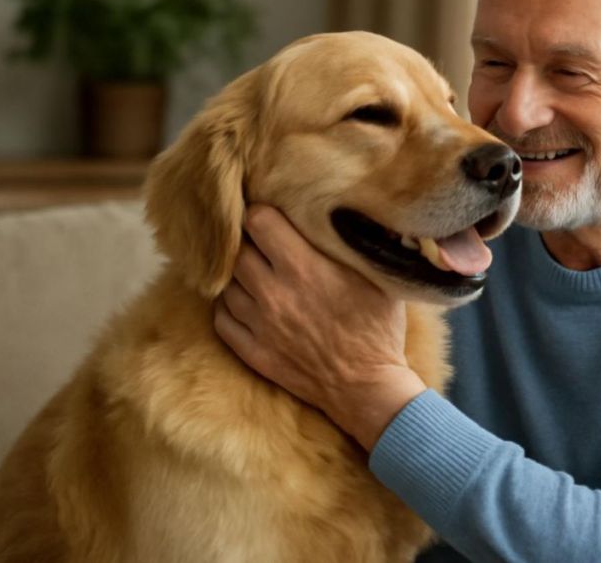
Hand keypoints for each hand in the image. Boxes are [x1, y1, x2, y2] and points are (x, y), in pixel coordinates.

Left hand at [213, 204, 425, 449]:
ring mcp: (258, 324)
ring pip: (227, 283)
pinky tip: (246, 302)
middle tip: (264, 244)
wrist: (367, 387)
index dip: (264, 214)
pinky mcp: (252, 351)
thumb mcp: (378, 279)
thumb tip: (357, 212)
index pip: (258, 221)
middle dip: (250, 243)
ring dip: (240, 276)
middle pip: (238, 250)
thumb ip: (357, 245)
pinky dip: (230, 306)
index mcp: (303, 267)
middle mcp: (273, 292)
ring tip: (257, 274)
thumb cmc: (378, 329)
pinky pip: (222, 318)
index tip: (272, 216)